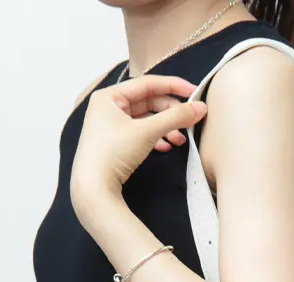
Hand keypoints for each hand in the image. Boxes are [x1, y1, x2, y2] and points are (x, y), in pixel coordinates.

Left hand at [70, 75, 207, 222]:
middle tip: (190, 121)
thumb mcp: (147, 131)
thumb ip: (175, 117)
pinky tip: (167, 147)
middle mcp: (109, 107)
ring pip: (147, 120)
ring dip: (166, 128)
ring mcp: (111, 126)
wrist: (94, 186)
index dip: (173, 86)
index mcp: (109, 96)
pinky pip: (141, 134)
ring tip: (180, 140)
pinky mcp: (116, 143)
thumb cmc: (113, 152)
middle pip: (148, 102)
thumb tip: (200, 108)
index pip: (147, 84)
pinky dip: (157, 138)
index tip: (195, 91)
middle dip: (171, 113)